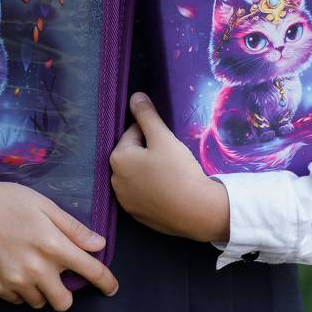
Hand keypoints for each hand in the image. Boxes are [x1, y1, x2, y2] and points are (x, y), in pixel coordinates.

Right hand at [0, 178, 118, 311]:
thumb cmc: (7, 202)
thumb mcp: (45, 206)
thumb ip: (73, 229)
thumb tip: (99, 245)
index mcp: (53, 246)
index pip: (90, 271)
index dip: (106, 281)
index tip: (111, 288)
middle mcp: (36, 269)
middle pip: (64, 302)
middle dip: (66, 292)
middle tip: (58, 276)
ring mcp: (16, 282)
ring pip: (41, 302)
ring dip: (43, 291)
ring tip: (32, 267)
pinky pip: (19, 300)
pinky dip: (22, 290)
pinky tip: (15, 269)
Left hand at [109, 93, 229, 241]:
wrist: (196, 211)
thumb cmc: (178, 171)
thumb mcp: (163, 137)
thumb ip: (147, 115)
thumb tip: (135, 96)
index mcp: (118, 158)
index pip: (133, 133)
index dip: (153, 134)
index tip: (168, 144)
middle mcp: (115, 180)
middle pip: (133, 155)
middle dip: (149, 153)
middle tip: (172, 159)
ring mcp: (125, 201)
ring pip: (138, 175)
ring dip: (150, 171)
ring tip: (172, 175)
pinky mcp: (137, 215)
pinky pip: (144, 194)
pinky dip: (153, 190)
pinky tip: (169, 191)